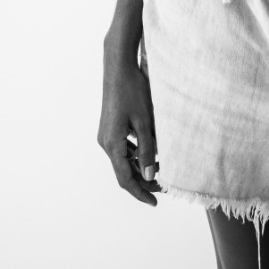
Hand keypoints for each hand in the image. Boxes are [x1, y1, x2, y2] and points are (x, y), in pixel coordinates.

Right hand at [98, 59, 160, 205]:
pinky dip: (135, 155)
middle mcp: (105, 142)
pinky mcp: (110, 127)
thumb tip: (149, 174)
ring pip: (123, 160)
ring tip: (159, 172)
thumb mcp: (144, 121)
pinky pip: (122, 148)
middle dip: (142, 181)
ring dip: (139, 168)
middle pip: (123, 171)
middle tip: (163, 187)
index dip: (140, 192)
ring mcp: (106, 135)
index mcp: (112, 144)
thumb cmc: (133, 91)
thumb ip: (146, 149)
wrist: (119, 67)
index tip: (154, 201)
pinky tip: (150, 153)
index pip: (125, 178)